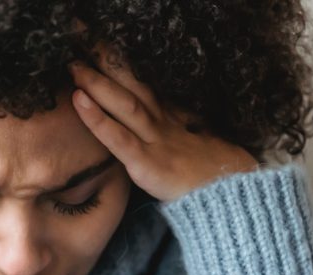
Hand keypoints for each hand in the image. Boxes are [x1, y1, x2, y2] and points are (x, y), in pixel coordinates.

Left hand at [69, 42, 260, 202]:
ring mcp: (155, 141)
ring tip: (74, 63)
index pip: (142, 85)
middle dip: (107, 59)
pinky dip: (97, 118)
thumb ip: (186, 129)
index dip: (120, 66)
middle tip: (82, 36)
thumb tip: (183, 119)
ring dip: (98, 81)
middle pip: (132, 84)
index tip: (100, 44)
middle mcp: (162, 124)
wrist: (239, 200)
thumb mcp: (204, 145)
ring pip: (124, 104)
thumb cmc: (221, 177)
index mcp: (172, 119)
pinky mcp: (147, 163)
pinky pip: (119, 138)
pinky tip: (78, 99)